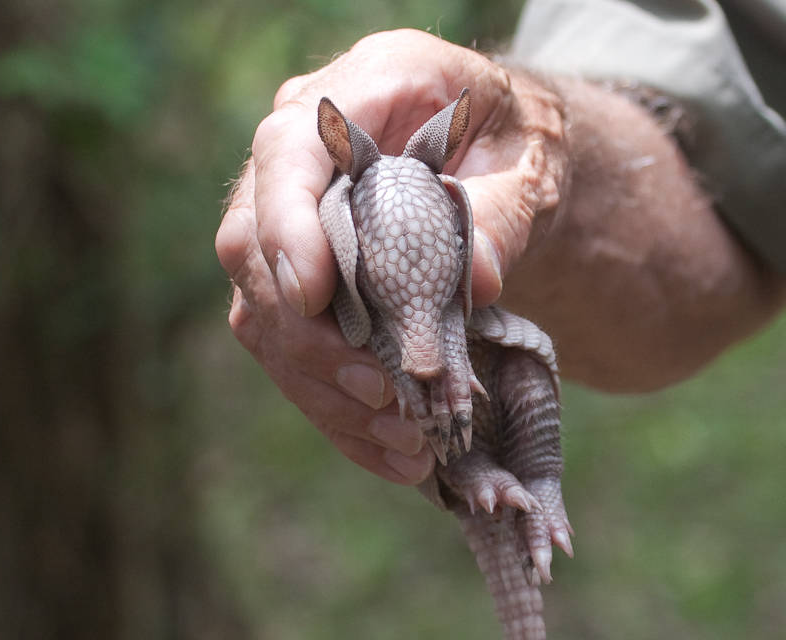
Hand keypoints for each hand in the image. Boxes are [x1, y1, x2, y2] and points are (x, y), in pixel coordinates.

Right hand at [215, 29, 568, 483]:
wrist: (503, 151)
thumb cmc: (515, 137)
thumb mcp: (531, 156)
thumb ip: (502, 209)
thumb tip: (477, 280)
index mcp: (357, 92)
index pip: (286, 153)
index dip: (286, 226)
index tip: (315, 296)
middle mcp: (304, 161)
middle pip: (254, 250)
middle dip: (310, 336)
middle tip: (382, 392)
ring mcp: (294, 226)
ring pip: (265, 318)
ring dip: (325, 390)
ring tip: (405, 442)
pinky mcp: (305, 284)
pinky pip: (293, 353)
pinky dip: (339, 410)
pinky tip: (394, 452)